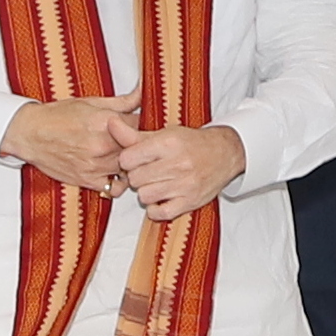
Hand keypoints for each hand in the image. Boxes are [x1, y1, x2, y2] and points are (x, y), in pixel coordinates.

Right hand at [2, 92, 141, 191]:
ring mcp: (95, 165)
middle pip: (137, 149)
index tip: (142, 126)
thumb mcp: (90, 102)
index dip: (144, 126)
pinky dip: (118, 181)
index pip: (140, 126)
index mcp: (104, 121)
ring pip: (129, 168)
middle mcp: (101, 145)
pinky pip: (115, 188)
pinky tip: (114, 171)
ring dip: (129, 163)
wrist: (29, 134)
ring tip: (123, 155)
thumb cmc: (57, 116)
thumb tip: (143, 93)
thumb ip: (121, 101)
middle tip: (135, 141)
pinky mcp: (87, 181)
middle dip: (138, 145)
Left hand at [107, 118, 243, 221]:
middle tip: (147, 171)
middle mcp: (177, 164)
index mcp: (169, 143)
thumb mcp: (164, 133)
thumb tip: (111, 123)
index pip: (128, 158)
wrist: (224, 154)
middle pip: (135, 179)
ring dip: (146, 192)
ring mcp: (184, 185)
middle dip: (137, 176)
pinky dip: (156, 208)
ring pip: (145, 196)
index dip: (127, 160)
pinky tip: (161, 198)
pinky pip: (160, 213)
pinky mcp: (190, 202)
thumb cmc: (192, 143)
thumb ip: (134, 134)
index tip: (135, 159)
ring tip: (156, 183)